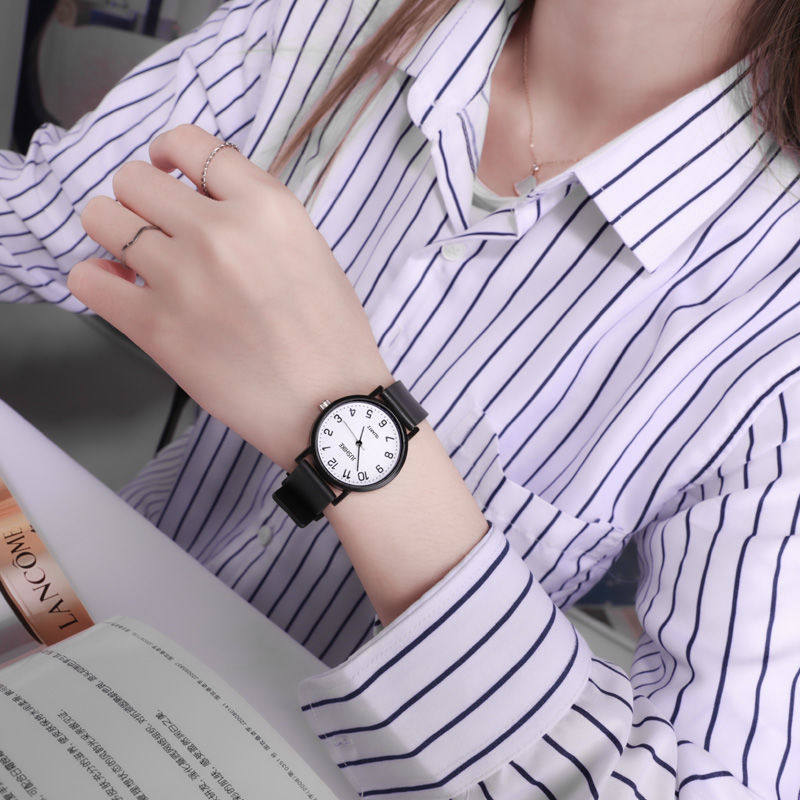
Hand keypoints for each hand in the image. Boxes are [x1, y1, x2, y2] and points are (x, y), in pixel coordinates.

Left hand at [67, 124, 392, 468]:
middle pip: (133, 178)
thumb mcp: (312, 251)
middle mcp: (218, 231)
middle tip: (155, 228)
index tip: (167, 172)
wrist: (329, 405)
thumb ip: (258, 218)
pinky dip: (94, 279)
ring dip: (113, 234)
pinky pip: (86, 279)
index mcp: (266, 206)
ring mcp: (181, 277)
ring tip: (134, 259)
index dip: (167, 153)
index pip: (189, 143)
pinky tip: (118, 290)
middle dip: (139, 199)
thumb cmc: (332, 337)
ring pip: (101, 218)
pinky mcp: (154, 326)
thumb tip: (206, 208)